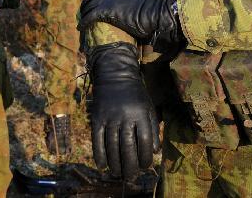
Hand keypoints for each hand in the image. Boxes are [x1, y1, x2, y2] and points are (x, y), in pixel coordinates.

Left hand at [80, 0, 182, 49]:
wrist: (151, 13)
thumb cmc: (147, 9)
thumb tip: (124, 6)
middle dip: (85, 3)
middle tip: (82, 10)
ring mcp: (106, 0)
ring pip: (88, 6)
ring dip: (83, 14)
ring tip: (81, 21)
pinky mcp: (104, 11)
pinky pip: (89, 17)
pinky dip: (83, 22)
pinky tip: (80, 27)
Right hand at [88, 42, 159, 179]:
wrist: (114, 74)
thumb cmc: (135, 94)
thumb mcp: (148, 107)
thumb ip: (152, 128)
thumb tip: (154, 152)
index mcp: (141, 114)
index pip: (145, 142)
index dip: (145, 157)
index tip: (145, 166)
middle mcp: (125, 117)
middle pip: (128, 147)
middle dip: (130, 166)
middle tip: (131, 177)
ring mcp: (110, 117)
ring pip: (112, 147)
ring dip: (115, 164)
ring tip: (118, 173)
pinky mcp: (97, 118)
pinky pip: (97, 140)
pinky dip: (99, 155)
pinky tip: (103, 165)